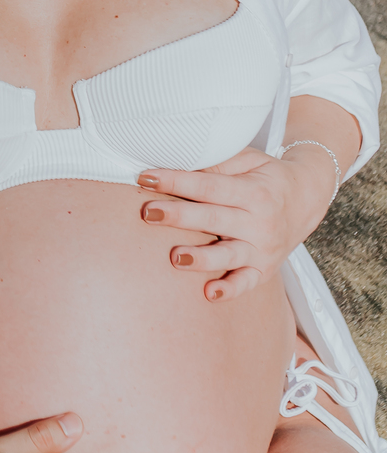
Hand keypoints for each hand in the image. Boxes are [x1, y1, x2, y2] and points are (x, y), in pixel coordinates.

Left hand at [137, 143, 337, 301]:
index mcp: (254, 192)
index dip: (176, 182)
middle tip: (148, 212)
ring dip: (201, 258)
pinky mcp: (264, 270)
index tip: (146, 177)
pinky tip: (209, 293)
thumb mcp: (248, 159)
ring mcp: (263, 249)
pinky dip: (230, 290)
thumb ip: (217, 163)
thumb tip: (177, 163)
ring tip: (174, 257)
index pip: (209, 187)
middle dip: (179, 216)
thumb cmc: (266, 176)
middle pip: (213, 220)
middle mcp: (260, 223)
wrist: (306, 199)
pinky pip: (246, 283)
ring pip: (228, 256)